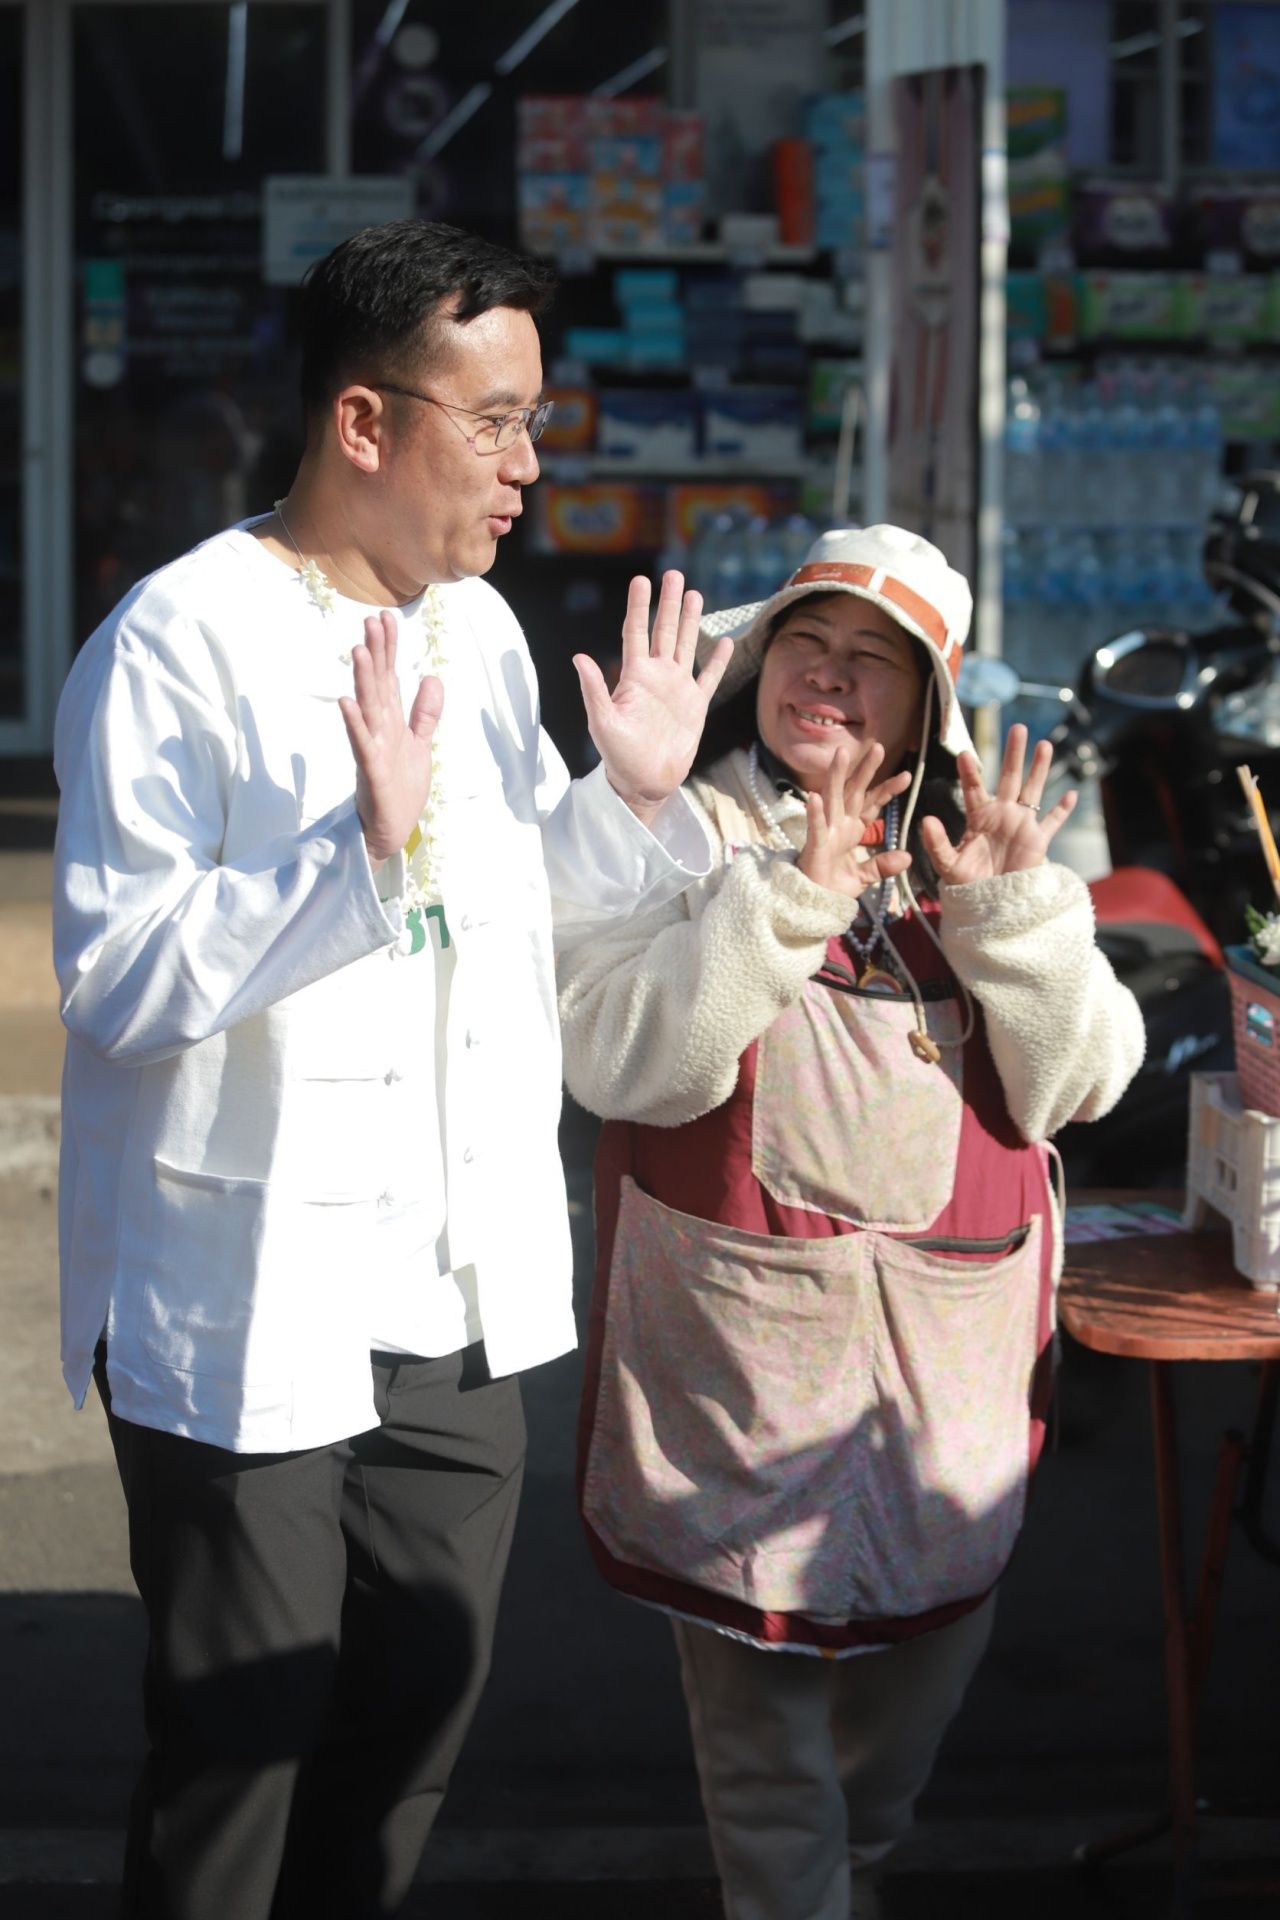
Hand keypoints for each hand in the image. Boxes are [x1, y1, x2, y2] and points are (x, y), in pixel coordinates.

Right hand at [338, 610, 443, 863]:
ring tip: (359, 649)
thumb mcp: (420, 745)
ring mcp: (373, 748)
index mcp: (391, 722)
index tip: (388, 617)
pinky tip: (346, 702)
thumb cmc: (401, 789)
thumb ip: (425, 713)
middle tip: (372, 619)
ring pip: (368, 707)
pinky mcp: (371, 771)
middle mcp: (379, 730)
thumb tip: (431, 677)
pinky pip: (361, 744)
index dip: (389, 648)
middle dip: (376, 653)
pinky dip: (354, 724)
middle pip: (378, 684)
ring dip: (363, 679)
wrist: (390, 830)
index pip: (389, 677)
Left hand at [573, 571, 732, 826]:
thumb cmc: (618, 755)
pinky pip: (710, 677)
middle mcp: (657, 676)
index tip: (641, 580)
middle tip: (674, 575)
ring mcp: (678, 688)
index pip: (636, 632)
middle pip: (664, 630)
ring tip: (695, 594)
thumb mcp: (602, 722)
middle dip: (669, 603)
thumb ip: (594, 689)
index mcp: (634, 676)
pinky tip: (724, 641)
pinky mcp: (695, 705)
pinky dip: (718, 660)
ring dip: (690, 621)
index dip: (639, 606)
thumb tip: (579, 657)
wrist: (643, 781)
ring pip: (686, 645)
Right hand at [797, 738, 913, 901]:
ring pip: (831, 799)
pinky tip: (813, 797)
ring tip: (841, 754)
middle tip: (878, 747)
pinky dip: (814, 813)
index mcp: (852, 829)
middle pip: (854, 792)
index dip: (888, 789)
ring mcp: (826, 832)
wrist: (812, 904)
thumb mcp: (864, 875)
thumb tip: (907, 857)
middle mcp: (839, 825)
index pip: (872, 804)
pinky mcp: (814, 846)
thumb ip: (883, 865)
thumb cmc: (833, 885)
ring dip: (836, 776)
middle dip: (865, 770)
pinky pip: (815, 827)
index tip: (907, 775)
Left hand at [919, 724, 1075, 886]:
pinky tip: (1072, 794)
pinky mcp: (1037, 840)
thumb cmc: (967, 884)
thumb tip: (926, 820)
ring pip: (1032, 790)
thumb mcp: (948, 864)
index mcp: (978, 817)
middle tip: (1017, 728)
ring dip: (1039, 768)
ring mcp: (1021, 825)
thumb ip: (937, 843)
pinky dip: (1062, 811)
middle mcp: (1001, 814)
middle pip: (1009, 777)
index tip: (963, 754)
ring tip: (1044, 744)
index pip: (973, 788)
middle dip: (1013, 754)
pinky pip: (1052, 822)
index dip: (969, 772)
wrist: (990, 904)